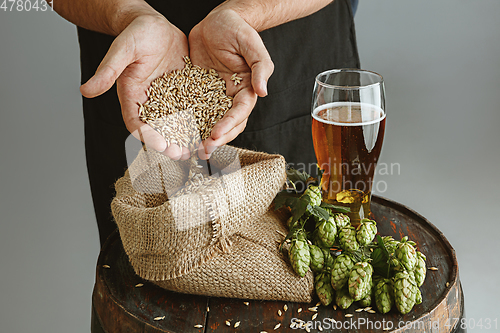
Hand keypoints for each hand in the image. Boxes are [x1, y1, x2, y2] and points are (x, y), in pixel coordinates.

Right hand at [80, 14, 190, 159]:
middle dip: (169, 143)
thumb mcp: (121, 51)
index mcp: (132, 97)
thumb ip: (107, 72)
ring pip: (178, 123)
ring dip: (186, 137)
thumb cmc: (134, 34)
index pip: (137, 123)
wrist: (154, 25)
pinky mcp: (185, 92)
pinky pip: (193, 108)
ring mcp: (169, 99)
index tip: (160, 145)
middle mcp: (151, 102)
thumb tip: (86, 90)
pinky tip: (211, 128)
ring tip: (196, 148)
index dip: (148, 136)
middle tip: (181, 154)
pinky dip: (200, 120)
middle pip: (159, 129)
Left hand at [188, 7, 273, 158]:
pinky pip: (192, 110)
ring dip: (202, 137)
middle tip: (203, 149)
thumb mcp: (251, 44)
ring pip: (209, 122)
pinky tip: (176, 133)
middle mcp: (230, 97)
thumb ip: (260, 67)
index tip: (216, 134)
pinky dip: (187, 123)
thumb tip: (263, 92)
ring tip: (190, 149)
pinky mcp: (197, 92)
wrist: (216, 21)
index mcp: (246, 89)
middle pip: (227, 124)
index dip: (229, 124)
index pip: (240, 112)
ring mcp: (213, 96)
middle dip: (216, 138)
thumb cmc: (237, 29)